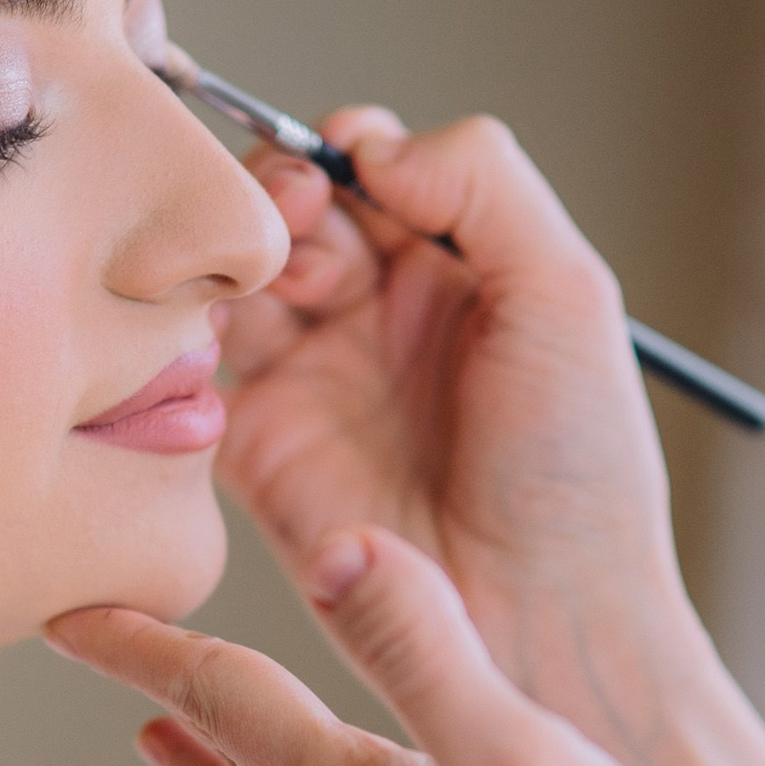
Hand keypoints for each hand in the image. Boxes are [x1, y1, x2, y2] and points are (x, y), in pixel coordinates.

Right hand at [219, 112, 709, 765]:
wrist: (541, 620)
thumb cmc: (577, 474)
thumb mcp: (567, 294)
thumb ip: (483, 182)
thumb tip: (370, 144)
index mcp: (458, 274)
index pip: (370, 171)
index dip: (341, 152)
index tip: (340, 164)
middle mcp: (379, 320)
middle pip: (291, 212)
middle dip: (280, 196)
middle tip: (295, 218)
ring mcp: (313, 382)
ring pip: (237, 280)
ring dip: (235, 259)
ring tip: (269, 280)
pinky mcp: (257, 450)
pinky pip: (194, 370)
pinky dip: (187, 331)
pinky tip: (214, 325)